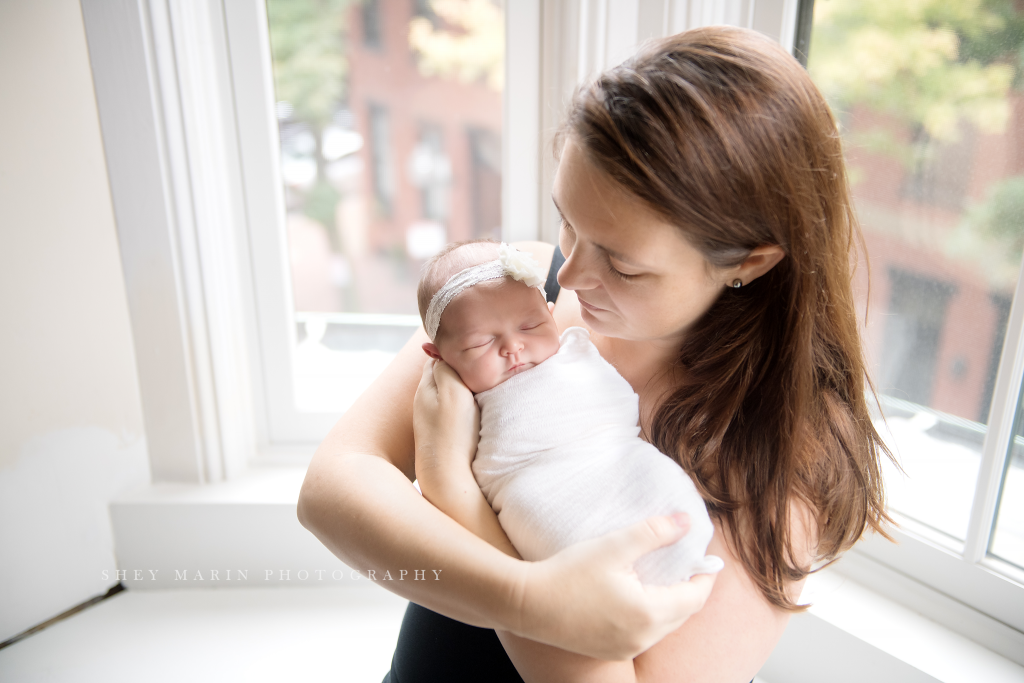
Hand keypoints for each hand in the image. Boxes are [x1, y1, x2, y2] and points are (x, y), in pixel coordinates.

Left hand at [413, 358, 480, 492]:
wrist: (448, 478)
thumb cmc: (453, 433)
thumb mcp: (452, 391)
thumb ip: (446, 368)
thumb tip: (441, 352)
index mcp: (425, 387)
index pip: (439, 358)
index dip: (457, 353)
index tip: (476, 353)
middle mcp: (424, 402)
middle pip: (444, 376)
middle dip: (460, 370)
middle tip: (483, 368)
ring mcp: (431, 420)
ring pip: (449, 394)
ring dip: (463, 390)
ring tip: (482, 388)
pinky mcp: (441, 436)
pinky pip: (453, 412)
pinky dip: (464, 408)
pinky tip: (476, 413)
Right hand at [507, 513, 719, 660]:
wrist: (526, 604)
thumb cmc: (568, 574)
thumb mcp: (613, 546)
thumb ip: (653, 533)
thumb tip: (686, 522)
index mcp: (649, 613)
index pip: (695, 597)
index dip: (705, 575)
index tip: (707, 556)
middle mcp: (643, 637)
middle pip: (683, 614)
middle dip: (690, 589)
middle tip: (688, 563)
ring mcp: (626, 648)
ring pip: (664, 625)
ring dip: (671, 603)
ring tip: (665, 576)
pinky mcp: (610, 650)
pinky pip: (645, 634)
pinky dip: (651, 615)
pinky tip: (638, 595)